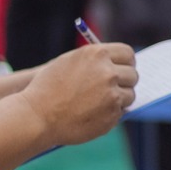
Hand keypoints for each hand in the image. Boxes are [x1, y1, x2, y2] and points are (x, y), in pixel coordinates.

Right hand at [22, 42, 137, 145]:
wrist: (38, 115)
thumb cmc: (48, 88)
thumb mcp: (69, 62)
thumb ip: (94, 61)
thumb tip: (117, 66)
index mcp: (97, 54)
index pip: (127, 53)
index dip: (127, 62)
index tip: (124, 68)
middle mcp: (108, 72)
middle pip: (133, 75)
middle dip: (125, 81)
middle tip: (115, 88)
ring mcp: (112, 94)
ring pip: (129, 95)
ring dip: (120, 99)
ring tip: (100, 102)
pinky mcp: (112, 114)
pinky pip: (121, 112)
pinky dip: (111, 113)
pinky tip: (94, 113)